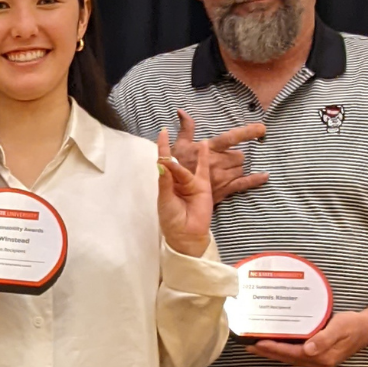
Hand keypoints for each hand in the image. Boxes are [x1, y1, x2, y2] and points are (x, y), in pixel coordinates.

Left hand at [156, 128, 212, 257]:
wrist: (185, 235)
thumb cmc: (171, 219)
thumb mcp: (165, 199)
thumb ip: (166, 181)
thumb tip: (162, 163)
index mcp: (166, 183)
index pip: (163, 162)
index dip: (162, 148)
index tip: (162, 132)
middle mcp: (177, 180)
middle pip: (175, 161)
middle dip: (171, 148)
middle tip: (166, 131)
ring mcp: (191, 183)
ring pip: (187, 165)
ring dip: (187, 153)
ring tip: (190, 139)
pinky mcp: (203, 187)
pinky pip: (203, 170)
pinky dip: (204, 158)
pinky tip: (204, 145)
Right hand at [173, 109, 267, 201]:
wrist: (172, 190)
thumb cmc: (176, 165)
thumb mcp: (179, 144)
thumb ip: (186, 127)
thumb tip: (181, 111)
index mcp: (208, 149)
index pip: (231, 138)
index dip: (247, 132)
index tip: (262, 128)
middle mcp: (217, 162)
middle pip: (240, 156)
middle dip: (234, 156)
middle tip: (223, 160)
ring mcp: (222, 176)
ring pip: (241, 168)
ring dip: (236, 168)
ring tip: (223, 170)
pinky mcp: (224, 189)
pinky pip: (245, 184)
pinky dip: (256, 180)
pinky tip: (265, 176)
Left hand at [247, 310, 367, 366]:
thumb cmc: (354, 325)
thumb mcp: (340, 328)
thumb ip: (324, 339)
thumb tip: (308, 349)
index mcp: (322, 357)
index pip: (292, 354)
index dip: (274, 349)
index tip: (257, 344)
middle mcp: (319, 363)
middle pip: (287, 358)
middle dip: (267, 353)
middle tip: (247, 346)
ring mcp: (318, 361)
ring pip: (289, 358)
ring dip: (272, 353)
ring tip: (254, 347)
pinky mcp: (318, 356)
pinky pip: (295, 355)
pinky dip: (282, 351)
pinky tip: (273, 345)